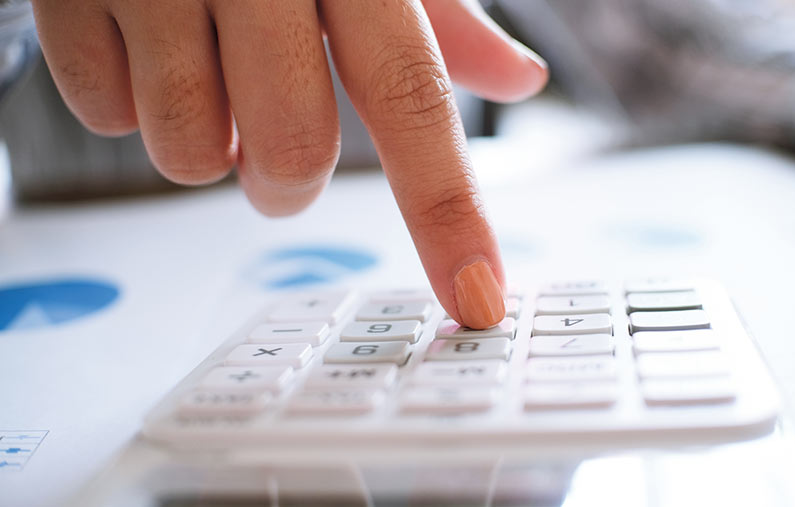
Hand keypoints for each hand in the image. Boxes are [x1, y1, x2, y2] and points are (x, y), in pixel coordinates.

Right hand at [30, 0, 547, 327]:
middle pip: (292, 153)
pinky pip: (106, 116)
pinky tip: (141, 45)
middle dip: (284, 180)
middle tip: (270, 138)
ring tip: (204, 80)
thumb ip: (442, 21)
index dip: (449, 213)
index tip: (477, 297)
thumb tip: (519, 80)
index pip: (413, 98)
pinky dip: (129, 103)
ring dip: (206, 144)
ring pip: (190, 154)